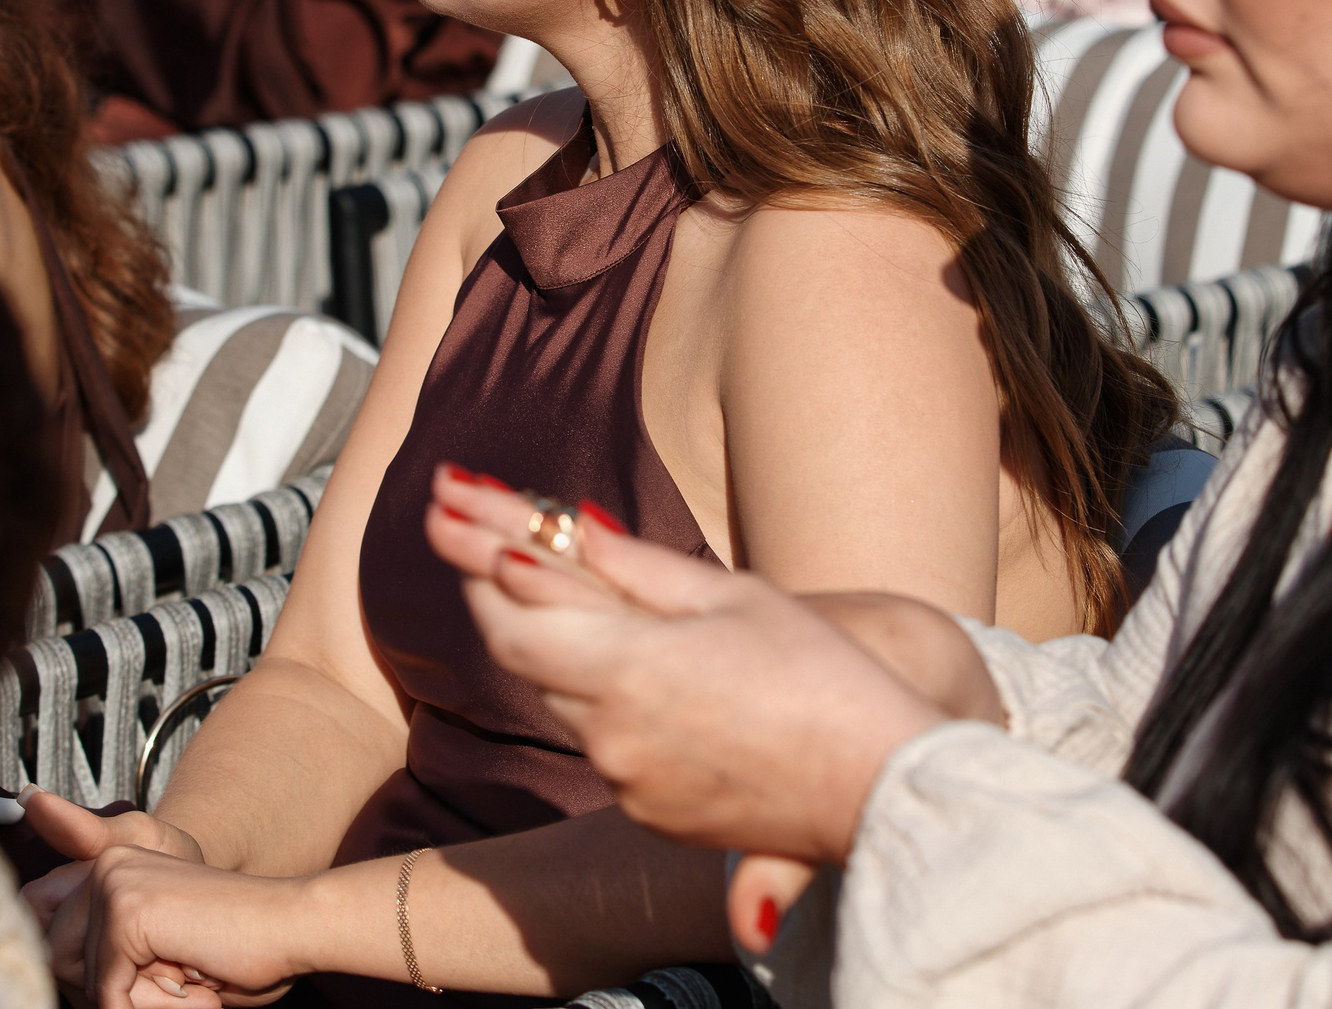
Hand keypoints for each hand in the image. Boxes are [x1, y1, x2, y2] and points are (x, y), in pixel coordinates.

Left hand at [59, 845, 312, 1007]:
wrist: (293, 925)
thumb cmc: (240, 948)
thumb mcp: (156, 955)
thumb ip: (109, 963)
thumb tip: (68, 986)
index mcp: (112, 869)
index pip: (57, 943)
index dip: (99, 980)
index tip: (164, 971)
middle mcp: (106, 866)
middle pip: (62, 964)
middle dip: (118, 990)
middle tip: (181, 976)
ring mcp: (114, 884)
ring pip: (88, 984)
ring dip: (141, 1000)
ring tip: (192, 974)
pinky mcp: (126, 911)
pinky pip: (110, 995)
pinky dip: (155, 1007)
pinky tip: (197, 979)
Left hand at [422, 469, 946, 917]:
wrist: (882, 786)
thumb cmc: (822, 677)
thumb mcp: (731, 597)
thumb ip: (631, 570)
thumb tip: (548, 539)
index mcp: (629, 669)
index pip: (514, 619)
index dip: (479, 566)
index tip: (449, 515)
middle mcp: (610, 735)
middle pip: (522, 660)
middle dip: (494, 597)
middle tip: (464, 537)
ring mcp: (626, 784)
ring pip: (559, 702)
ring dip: (545, 646)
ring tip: (538, 586)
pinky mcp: (651, 816)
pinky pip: (602, 745)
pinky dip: (596, 698)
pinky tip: (622, 667)